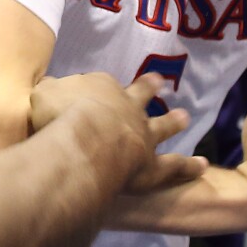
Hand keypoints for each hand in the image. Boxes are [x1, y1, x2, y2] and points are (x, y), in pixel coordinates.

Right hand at [30, 73, 202, 193]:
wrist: (87, 141)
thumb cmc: (60, 116)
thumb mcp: (44, 94)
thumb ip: (49, 91)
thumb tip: (51, 87)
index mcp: (101, 88)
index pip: (101, 84)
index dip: (98, 86)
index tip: (97, 86)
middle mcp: (127, 107)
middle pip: (140, 95)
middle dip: (149, 88)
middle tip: (161, 81)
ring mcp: (143, 134)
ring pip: (162, 126)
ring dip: (173, 122)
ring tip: (185, 117)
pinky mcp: (152, 164)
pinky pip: (174, 165)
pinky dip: (188, 166)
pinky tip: (202, 165)